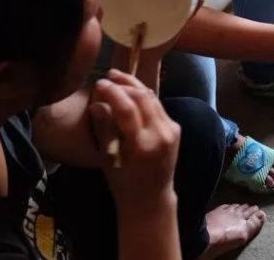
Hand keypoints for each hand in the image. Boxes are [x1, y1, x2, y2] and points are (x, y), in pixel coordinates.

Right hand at [90, 70, 179, 209]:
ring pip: (153, 99)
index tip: (100, 83)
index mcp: (142, 146)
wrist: (151, 197)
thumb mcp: (108, 158)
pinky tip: (131, 93)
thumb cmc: (123, 182)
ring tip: (118, 78)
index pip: (127, 109)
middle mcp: (161, 135)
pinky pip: (158, 107)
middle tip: (108, 76)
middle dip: (125, 84)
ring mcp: (172, 131)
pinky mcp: (176, 128)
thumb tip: (97, 102)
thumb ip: (105, 128)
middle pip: (143, 98)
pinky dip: (144, 98)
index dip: (113, 92)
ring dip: (135, 87)